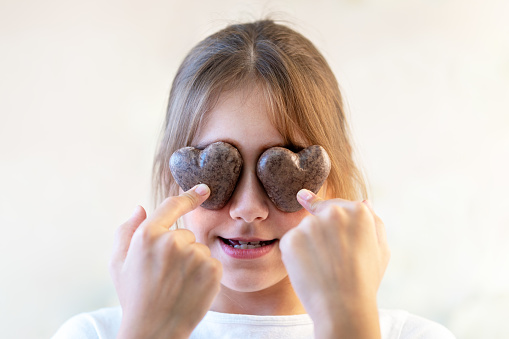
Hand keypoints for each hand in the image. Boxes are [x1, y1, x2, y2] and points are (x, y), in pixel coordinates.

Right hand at [109, 184, 222, 338]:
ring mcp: (193, 254)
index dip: (190, 195)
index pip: (172, 206)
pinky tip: (191, 288)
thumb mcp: (118, 263)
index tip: (204, 189)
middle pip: (185, 234)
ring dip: (192, 262)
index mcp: (147, 234)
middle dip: (179, 250)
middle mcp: (172, 240)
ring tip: (177, 284)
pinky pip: (212, 263)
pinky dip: (205, 274)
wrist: (154, 329)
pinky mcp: (212, 269)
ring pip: (199, 249)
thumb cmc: (134, 296)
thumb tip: (141, 208)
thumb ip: (126, 231)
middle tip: (166, 274)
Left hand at [279, 189, 389, 338]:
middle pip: (319, 215)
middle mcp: (333, 212)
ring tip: (323, 268)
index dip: (331, 219)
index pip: (337, 205)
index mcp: (358, 211)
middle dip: (321, 232)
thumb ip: (374, 222)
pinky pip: (290, 243)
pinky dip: (295, 255)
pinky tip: (309, 270)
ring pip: (304, 230)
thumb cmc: (365, 282)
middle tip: (330, 258)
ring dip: (308, 244)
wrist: (344, 308)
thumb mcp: (380, 251)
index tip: (316, 216)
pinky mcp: (291, 238)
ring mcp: (310, 224)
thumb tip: (364, 202)